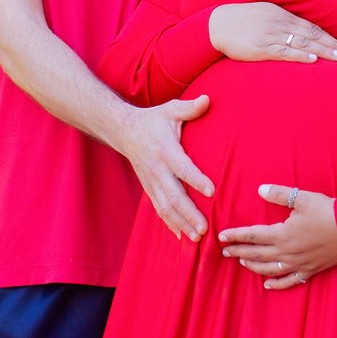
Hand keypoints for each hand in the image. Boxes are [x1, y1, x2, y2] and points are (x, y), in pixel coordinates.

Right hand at [120, 95, 213, 241]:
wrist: (124, 130)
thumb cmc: (154, 119)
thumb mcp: (171, 109)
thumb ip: (190, 108)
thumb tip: (207, 99)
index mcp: (165, 150)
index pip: (183, 168)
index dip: (196, 180)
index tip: (212, 191)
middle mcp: (157, 169)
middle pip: (174, 195)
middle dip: (189, 213)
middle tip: (205, 228)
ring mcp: (151, 181)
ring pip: (166, 207)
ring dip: (181, 224)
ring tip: (197, 237)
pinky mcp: (148, 188)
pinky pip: (159, 209)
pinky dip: (170, 224)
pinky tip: (181, 236)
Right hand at [209, 3, 336, 63]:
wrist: (216, 24)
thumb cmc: (241, 22)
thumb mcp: (265, 16)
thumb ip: (283, 24)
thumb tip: (302, 35)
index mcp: (282, 15)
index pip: (312, 28)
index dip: (330, 38)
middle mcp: (280, 23)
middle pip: (312, 35)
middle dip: (333, 45)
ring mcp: (270, 35)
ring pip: (302, 43)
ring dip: (323, 51)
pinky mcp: (260, 48)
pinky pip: (283, 51)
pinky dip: (300, 55)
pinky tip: (313, 60)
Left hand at [217, 184, 336, 289]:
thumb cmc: (328, 211)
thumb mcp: (303, 198)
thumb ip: (280, 194)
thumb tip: (260, 189)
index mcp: (283, 234)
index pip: (252, 235)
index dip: (235, 235)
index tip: (221, 236)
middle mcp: (288, 252)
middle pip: (257, 254)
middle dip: (238, 251)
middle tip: (224, 251)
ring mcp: (298, 263)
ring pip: (269, 269)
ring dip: (253, 266)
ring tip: (242, 262)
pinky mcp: (310, 270)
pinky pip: (290, 281)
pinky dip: (277, 284)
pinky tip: (267, 285)